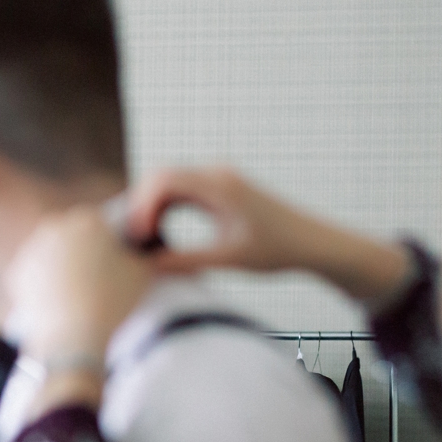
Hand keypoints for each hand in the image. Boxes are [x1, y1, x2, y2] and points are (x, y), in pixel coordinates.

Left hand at [8, 206, 153, 365]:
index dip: (111, 244)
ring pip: (54, 254)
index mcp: (90, 219)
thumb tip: (149, 251)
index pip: (103, 224)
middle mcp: (57, 226)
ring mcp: (33, 248)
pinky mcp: (17, 272)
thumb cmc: (111, 303)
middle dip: (85, 254)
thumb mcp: (144, 274)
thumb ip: (147, 254)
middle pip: (75, 237)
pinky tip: (60, 302)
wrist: (72, 336)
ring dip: (64, 268)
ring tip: (79, 295)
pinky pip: (36, 274)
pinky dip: (46, 285)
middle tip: (98, 282)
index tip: (116, 263)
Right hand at [127, 168, 410, 300]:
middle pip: (161, 177)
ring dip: (151, 206)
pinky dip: (165, 207)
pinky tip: (158, 232)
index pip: (164, 181)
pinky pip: (183, 190)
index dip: (142, 206)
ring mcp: (218, 179)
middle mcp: (217, 174)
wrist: (312, 242)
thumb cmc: (277, 249)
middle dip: (140, 204)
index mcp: (219, 185)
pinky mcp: (220, 188)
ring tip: (140, 238)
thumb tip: (148, 267)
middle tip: (129, 238)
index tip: (136, 235)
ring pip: (169, 183)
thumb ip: (186, 261)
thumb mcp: (229, 259)